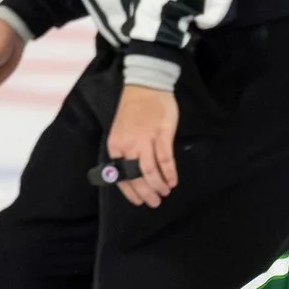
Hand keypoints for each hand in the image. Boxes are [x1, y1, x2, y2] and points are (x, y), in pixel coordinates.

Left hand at [106, 83, 178, 206]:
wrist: (146, 86)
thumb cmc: (135, 110)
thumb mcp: (122, 132)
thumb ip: (125, 152)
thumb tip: (134, 175)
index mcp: (116, 146)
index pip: (121, 176)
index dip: (131, 192)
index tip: (140, 202)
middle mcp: (128, 145)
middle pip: (136, 177)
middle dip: (146, 193)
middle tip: (155, 202)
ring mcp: (145, 139)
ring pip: (150, 172)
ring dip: (158, 186)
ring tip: (165, 192)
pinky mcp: (162, 134)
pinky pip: (165, 159)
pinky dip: (170, 173)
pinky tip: (173, 181)